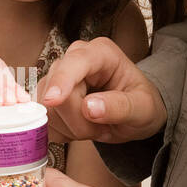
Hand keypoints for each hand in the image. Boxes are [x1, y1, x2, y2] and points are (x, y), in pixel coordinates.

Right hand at [37, 37, 166, 142]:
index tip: (53, 100)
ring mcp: (58, 78)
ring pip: (48, 111)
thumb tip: (90, 107)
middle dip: (79, 121)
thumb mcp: (143, 108)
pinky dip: (62, 132)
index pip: (74, 62)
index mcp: (101, 53)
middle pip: (58, 94)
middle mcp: (74, 60)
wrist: (133, 114)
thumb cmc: (141, 104)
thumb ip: (120, 106)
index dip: (62, 81)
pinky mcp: (48, 96)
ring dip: (72, 129)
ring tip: (95, 126)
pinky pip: (44, 121)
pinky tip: (80, 128)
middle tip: (102, 128)